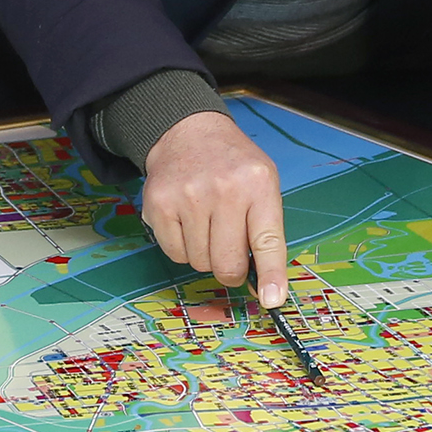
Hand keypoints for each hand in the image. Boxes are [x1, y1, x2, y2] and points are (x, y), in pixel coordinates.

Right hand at [142, 111, 290, 303]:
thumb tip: (267, 288)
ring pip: (199, 263)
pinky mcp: (159, 205)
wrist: (188, 131)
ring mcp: (188, 197)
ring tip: (207, 223)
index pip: (267, 241)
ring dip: (205, 254)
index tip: (272, 300)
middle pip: (228, 264)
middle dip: (232, 270)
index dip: (271, 276)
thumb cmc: (231, 165)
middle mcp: (224, 189)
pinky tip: (187, 221)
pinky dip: (183, 247)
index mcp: (258, 184)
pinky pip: (175, 254)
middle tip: (231, 254)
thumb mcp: (262, 183)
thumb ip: (266, 231)